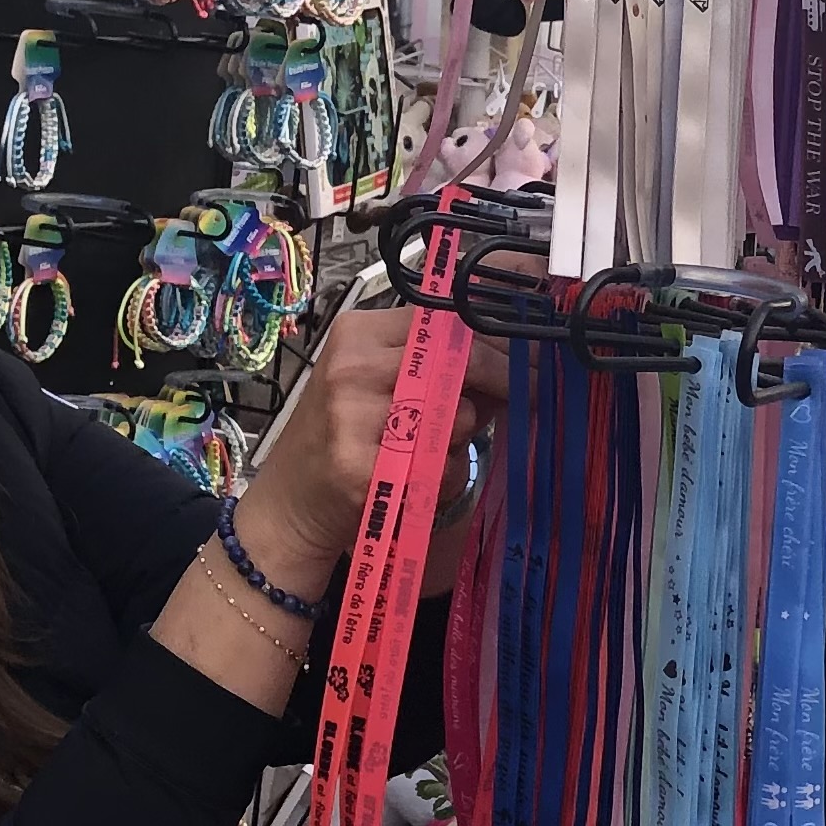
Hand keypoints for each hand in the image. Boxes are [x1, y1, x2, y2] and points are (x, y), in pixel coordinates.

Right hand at [234, 311, 510, 599]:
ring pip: (457, 417)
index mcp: (359, 333)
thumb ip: (439, 369)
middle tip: (535, 393)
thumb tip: (519, 358)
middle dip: (506, 380)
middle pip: (460, 362)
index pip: (447, 321)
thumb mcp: (381, 387)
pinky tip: (420, 482)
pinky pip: (440, 467)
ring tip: (435, 453)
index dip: (499, 341)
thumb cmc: (343, 440)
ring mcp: (352, 415)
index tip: (535, 356)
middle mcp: (353, 365)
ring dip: (465, 440)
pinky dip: (445, 479)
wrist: (289, 503)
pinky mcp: (359, 466)